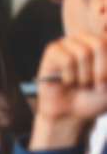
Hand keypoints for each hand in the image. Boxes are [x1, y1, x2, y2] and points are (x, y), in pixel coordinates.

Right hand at [32, 33, 106, 150]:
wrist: (72, 114)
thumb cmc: (93, 97)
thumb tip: (105, 40)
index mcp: (102, 43)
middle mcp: (85, 40)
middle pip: (99, 43)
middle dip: (101, 70)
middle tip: (97, 85)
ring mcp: (68, 45)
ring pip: (82, 52)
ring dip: (84, 76)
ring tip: (79, 83)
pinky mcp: (52, 53)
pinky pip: (66, 60)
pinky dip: (69, 76)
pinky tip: (66, 81)